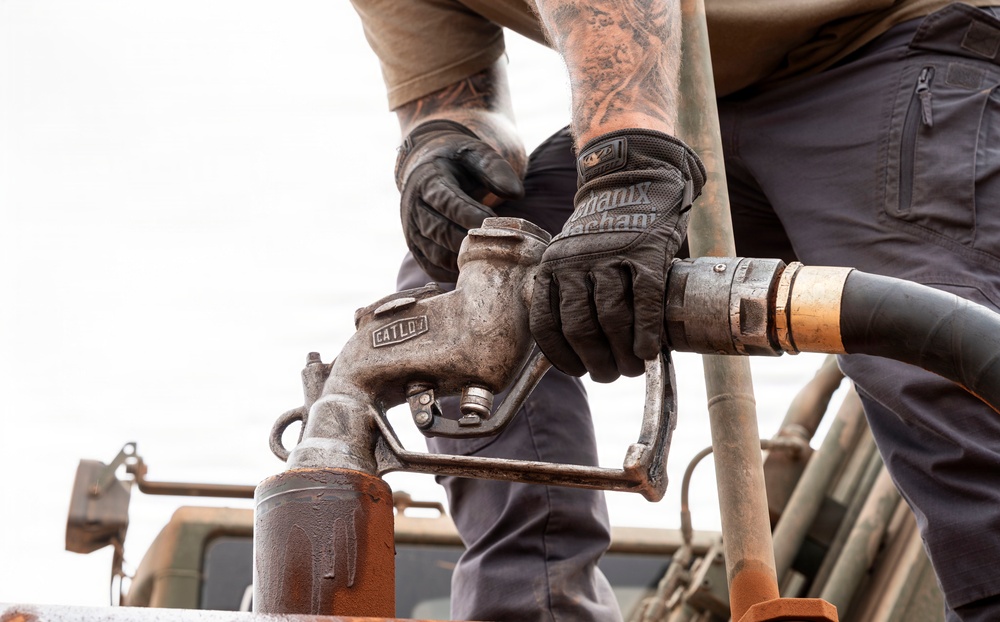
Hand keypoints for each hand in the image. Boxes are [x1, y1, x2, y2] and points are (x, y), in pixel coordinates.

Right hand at [395, 120, 523, 281]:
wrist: (429, 168)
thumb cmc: (458, 162)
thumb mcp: (475, 153)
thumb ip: (494, 168)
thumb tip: (516, 193)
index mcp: (428, 179)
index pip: (446, 202)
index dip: (470, 215)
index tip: (495, 222)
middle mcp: (413, 206)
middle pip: (440, 231)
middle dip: (470, 241)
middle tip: (500, 245)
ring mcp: (411, 229)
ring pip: (436, 254)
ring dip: (464, 260)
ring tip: (492, 257)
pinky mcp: (416, 247)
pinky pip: (432, 267)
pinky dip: (454, 272)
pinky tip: (476, 268)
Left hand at [530, 129, 705, 381]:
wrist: (634, 175)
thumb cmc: (606, 228)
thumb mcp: (574, 255)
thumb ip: (574, 291)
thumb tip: (589, 346)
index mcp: (552, 266)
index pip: (546, 325)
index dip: (561, 357)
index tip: (578, 371)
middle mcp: (574, 261)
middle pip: (579, 328)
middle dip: (596, 361)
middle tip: (610, 374)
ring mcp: (610, 255)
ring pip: (610, 318)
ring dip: (622, 353)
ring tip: (631, 366)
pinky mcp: (645, 251)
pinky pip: (644, 301)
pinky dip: (646, 332)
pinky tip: (649, 350)